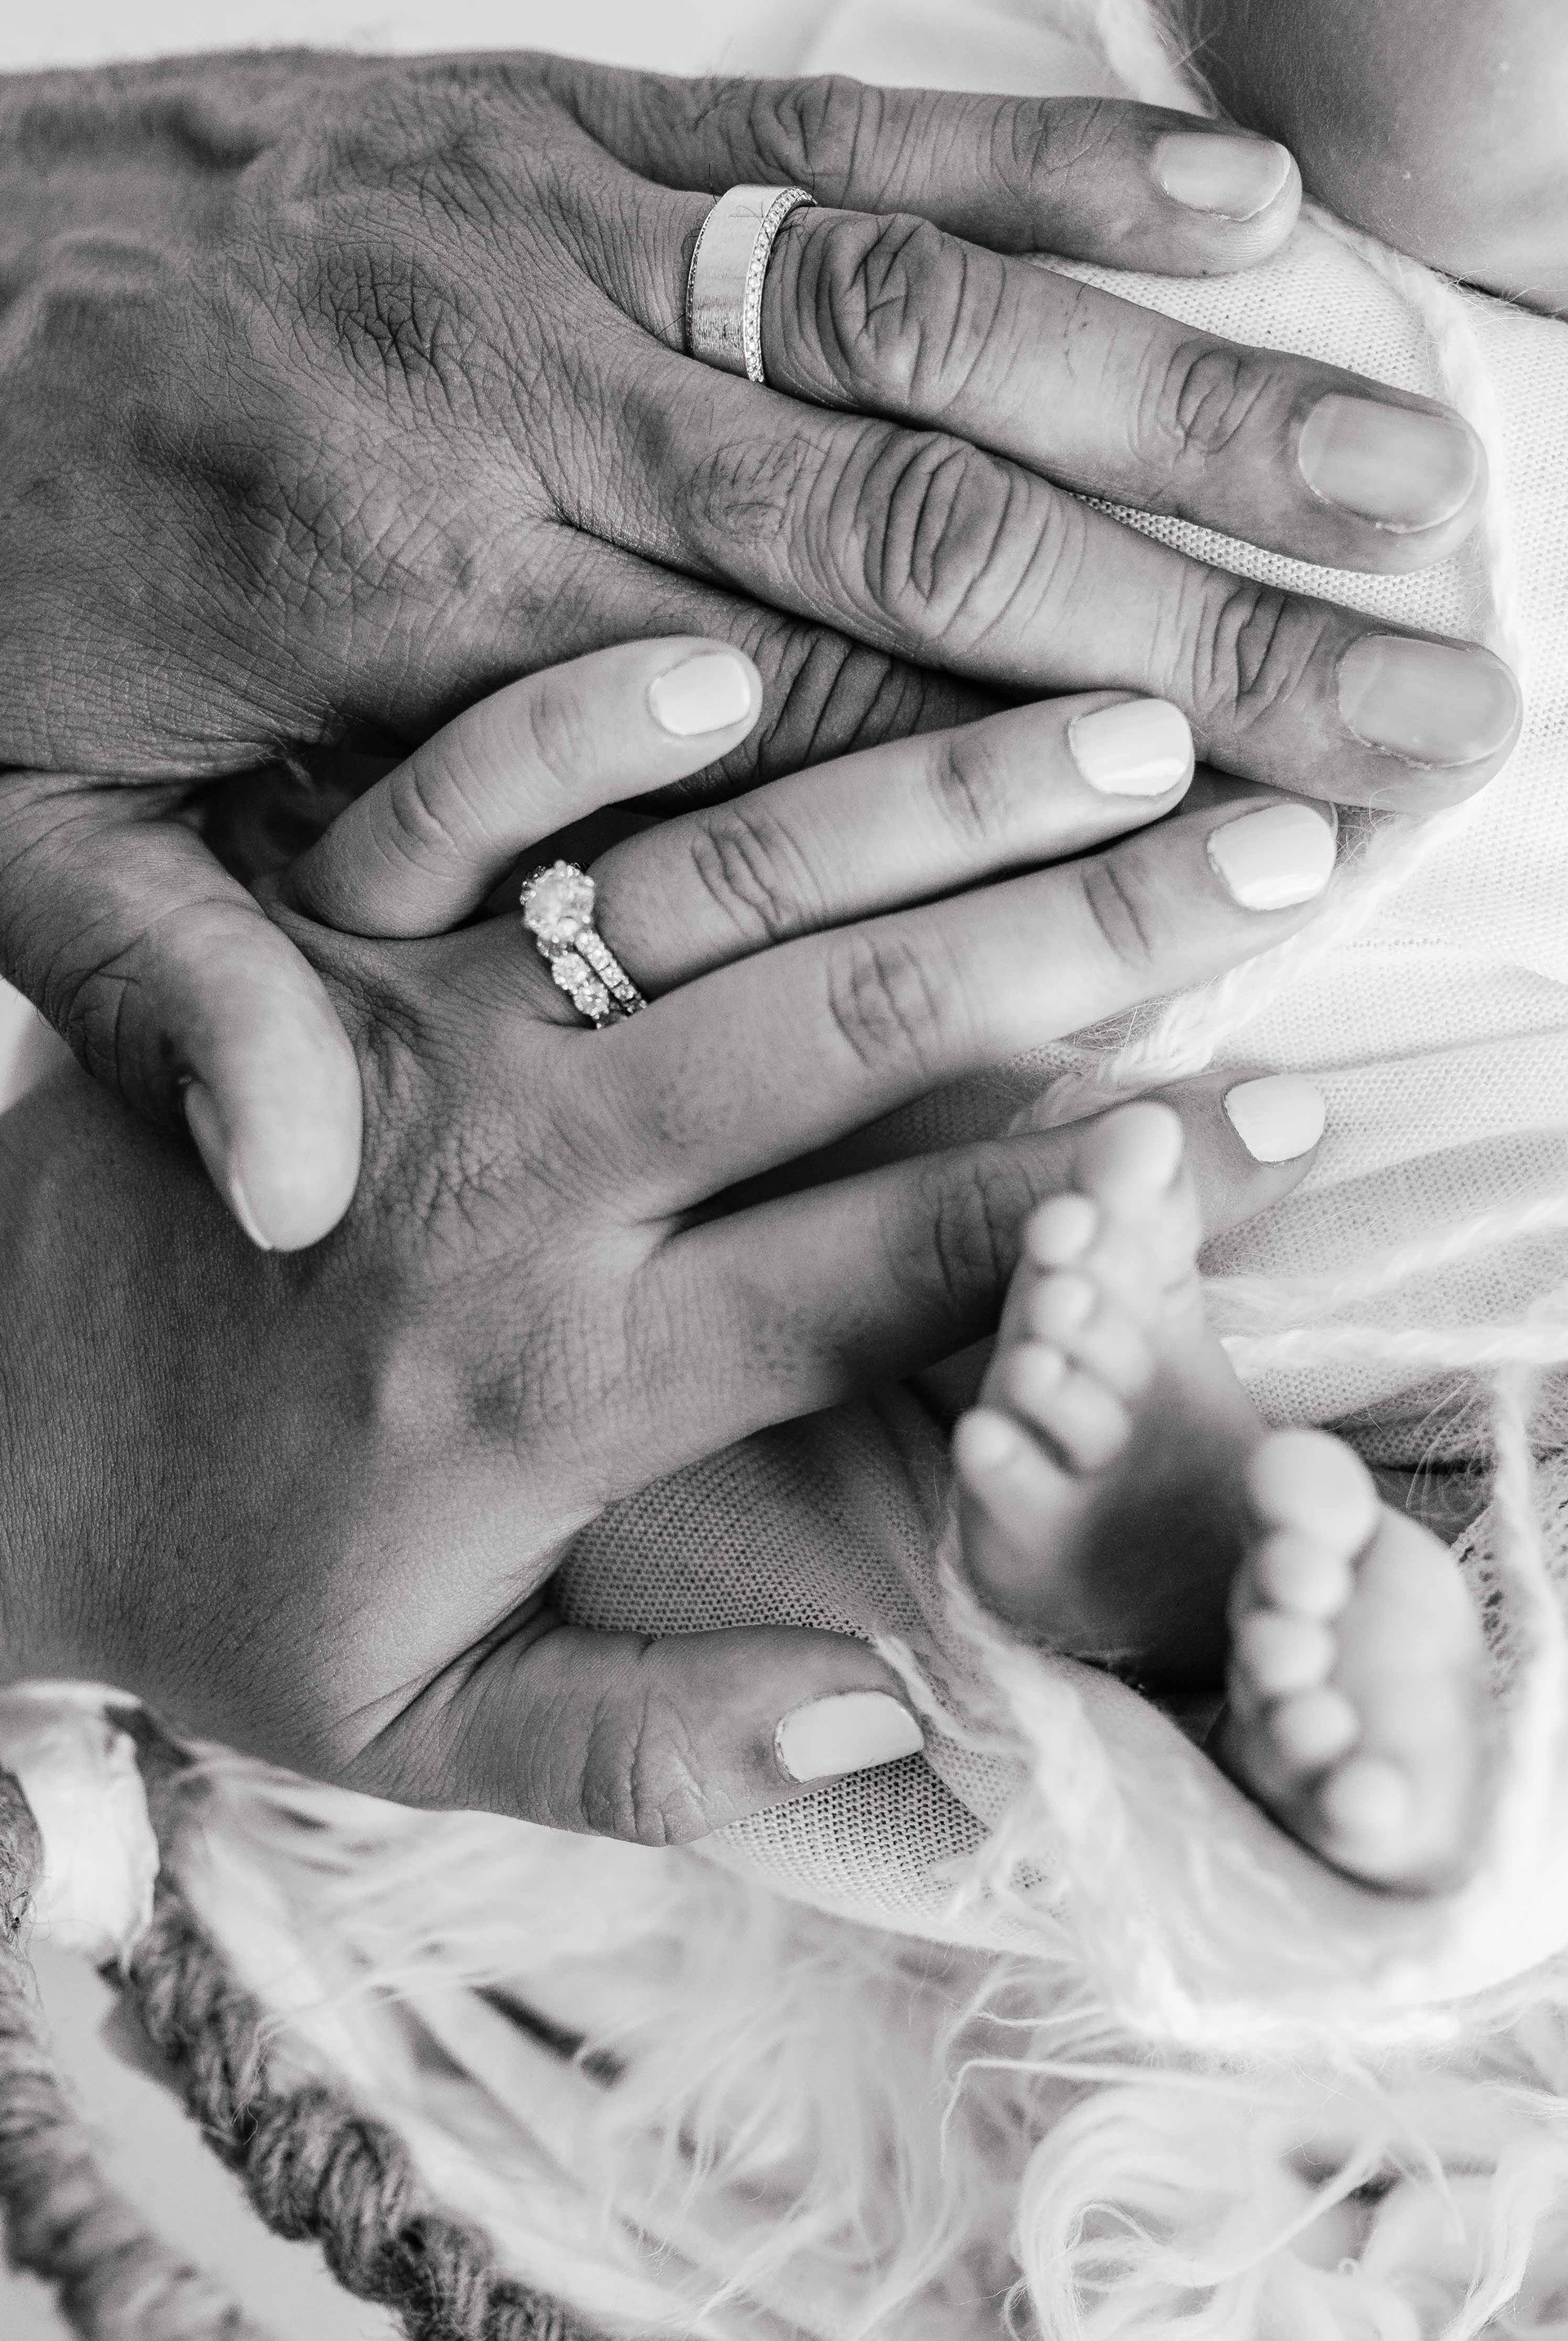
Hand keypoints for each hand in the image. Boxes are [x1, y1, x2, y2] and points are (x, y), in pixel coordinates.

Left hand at [0, 52, 1518, 1251]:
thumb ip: (164, 1001)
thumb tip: (305, 1199)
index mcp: (395, 628)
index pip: (793, 764)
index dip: (1045, 848)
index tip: (1267, 897)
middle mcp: (506, 419)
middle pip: (923, 554)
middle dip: (1210, 640)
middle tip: (1443, 702)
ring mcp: (538, 242)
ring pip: (921, 330)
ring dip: (1185, 409)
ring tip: (1407, 481)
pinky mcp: (547, 116)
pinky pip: (829, 132)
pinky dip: (1042, 161)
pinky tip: (1232, 200)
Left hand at [0, 640, 1325, 1839]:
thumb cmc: (221, 1588)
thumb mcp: (424, 1737)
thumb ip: (656, 1748)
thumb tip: (899, 1715)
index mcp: (567, 1383)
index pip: (892, 1271)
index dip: (1098, 1204)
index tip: (1269, 1116)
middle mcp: (511, 1184)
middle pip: (844, 1035)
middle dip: (1090, 937)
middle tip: (1286, 849)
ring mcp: (408, 1034)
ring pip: (700, 890)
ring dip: (924, 797)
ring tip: (1121, 722)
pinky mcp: (305, 938)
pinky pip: (449, 799)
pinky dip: (579, 720)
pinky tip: (727, 649)